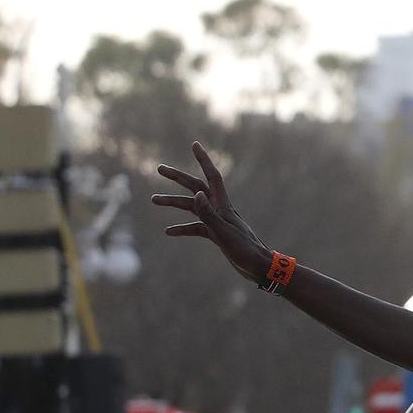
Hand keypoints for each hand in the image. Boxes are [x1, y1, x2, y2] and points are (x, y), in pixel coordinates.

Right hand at [153, 142, 271, 282]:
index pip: (212, 176)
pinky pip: (196, 227)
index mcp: (223, 205)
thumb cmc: (245, 250)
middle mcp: (219, 209)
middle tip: (160, 168)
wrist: (258, 268)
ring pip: (192, 207)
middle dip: (177, 177)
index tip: (194, 144)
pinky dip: (182, 228)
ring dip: (173, 203)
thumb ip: (208, 214)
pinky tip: (168, 231)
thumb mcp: (223, 232)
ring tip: (154, 199)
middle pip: (195, 187)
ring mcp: (217, 220)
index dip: (203, 160)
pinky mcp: (216, 233)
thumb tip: (196, 194)